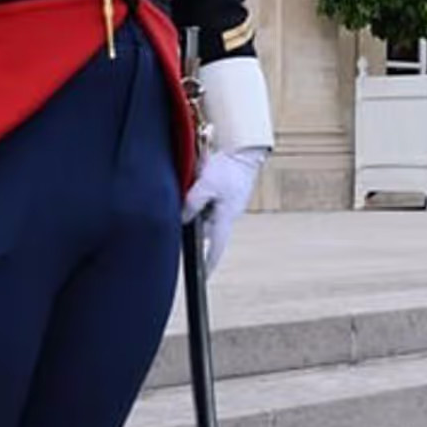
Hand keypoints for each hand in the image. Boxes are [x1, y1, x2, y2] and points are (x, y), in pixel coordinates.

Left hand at [181, 145, 267, 276]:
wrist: (245, 149)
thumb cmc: (229, 167)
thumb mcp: (206, 185)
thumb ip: (193, 203)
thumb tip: (181, 218)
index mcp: (226, 217)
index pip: (216, 247)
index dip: (209, 263)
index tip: (204, 277)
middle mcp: (229, 214)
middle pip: (207, 230)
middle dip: (196, 227)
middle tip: (187, 219)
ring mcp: (230, 203)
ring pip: (208, 214)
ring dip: (199, 208)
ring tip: (195, 192)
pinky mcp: (228, 193)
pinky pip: (211, 202)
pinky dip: (204, 198)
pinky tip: (200, 184)